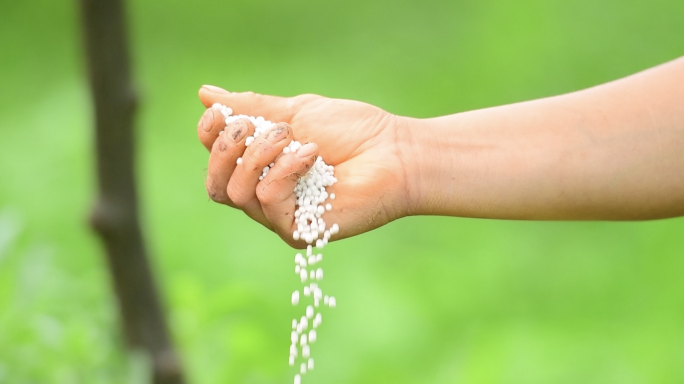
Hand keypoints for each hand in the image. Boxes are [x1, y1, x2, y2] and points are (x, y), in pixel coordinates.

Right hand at [197, 85, 411, 247]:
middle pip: (216, 184)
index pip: (216, 162)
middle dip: (227, 148)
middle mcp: (266, 195)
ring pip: (237, 193)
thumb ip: (254, 107)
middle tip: (259, 127)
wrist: (394, 152)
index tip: (222, 114)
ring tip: (296, 139)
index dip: (210, 136)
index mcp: (263, 167)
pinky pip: (266, 201)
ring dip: (261, 155)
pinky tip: (312, 154)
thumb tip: (206, 93)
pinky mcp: (298, 231)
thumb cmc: (354, 132)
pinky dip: (284, 170)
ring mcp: (281, 216)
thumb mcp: (297, 112)